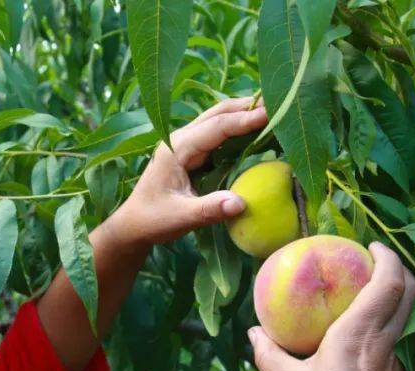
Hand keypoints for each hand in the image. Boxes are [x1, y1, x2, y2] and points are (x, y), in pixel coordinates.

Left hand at [97, 97, 268, 250]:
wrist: (133, 224)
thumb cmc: (152, 220)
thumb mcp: (180, 218)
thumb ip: (209, 210)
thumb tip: (241, 203)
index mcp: (176, 148)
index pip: (215, 127)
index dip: (243, 120)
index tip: (270, 114)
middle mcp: (181, 139)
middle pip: (218, 113)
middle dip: (247, 107)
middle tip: (280, 103)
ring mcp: (186, 143)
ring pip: (218, 119)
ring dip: (244, 113)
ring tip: (275, 110)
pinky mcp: (193, 152)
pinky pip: (219, 133)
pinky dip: (238, 128)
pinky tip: (258, 130)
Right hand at [248, 243, 414, 370]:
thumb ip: (270, 355)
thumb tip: (254, 333)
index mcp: (358, 336)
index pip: (388, 282)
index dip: (387, 257)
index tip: (373, 246)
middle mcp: (386, 347)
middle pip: (409, 295)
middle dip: (400, 271)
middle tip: (380, 264)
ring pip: (407, 326)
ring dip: (396, 308)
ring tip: (370, 308)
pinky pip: (398, 357)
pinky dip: (387, 344)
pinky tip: (366, 361)